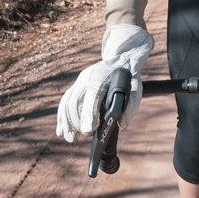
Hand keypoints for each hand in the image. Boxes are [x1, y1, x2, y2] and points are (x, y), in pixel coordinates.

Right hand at [56, 24, 153, 142]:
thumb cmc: (129, 76)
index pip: (92, 95)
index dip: (88, 113)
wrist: (121, 59)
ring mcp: (80, 81)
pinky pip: (65, 101)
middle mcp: (87, 78)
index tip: (89, 130)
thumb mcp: (137, 88)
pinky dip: (62, 117)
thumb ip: (131, 106)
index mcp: (102, 78)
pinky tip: (61, 130)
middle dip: (77, 121)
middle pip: (76, 100)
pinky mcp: (77, 85)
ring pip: (68, 101)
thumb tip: (121, 125)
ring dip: (67, 122)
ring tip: (70, 138)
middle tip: (84, 135)